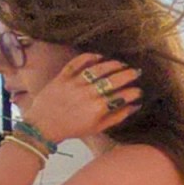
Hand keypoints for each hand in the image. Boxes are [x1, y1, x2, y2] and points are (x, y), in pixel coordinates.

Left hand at [21, 53, 141, 143]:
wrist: (44, 125)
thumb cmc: (73, 128)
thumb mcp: (98, 128)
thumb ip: (117, 116)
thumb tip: (135, 106)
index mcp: (98, 108)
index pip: (122, 96)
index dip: (133, 92)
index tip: (139, 91)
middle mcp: (88, 94)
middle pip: (112, 80)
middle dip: (128, 75)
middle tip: (136, 72)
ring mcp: (75, 84)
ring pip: (97, 69)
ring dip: (112, 64)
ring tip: (121, 64)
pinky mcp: (63, 77)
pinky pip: (77, 63)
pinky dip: (88, 57)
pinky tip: (99, 56)